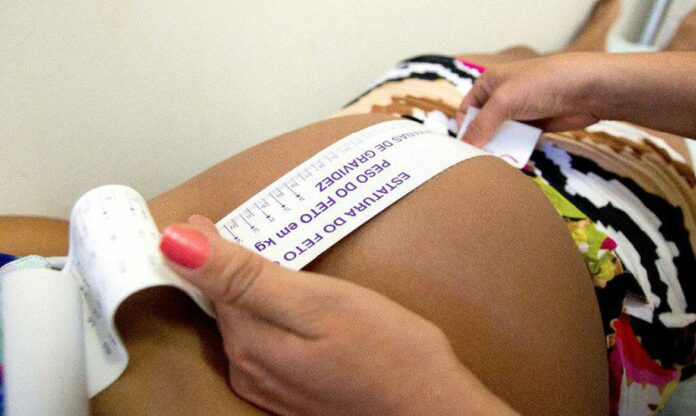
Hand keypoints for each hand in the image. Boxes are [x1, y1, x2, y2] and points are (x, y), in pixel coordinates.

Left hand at [160, 215, 517, 415]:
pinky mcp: (292, 392)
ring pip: (245, 321)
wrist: (431, 409)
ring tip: (261, 254)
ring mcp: (270, 385)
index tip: (203, 215)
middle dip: (225, 264)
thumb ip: (244, 276)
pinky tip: (288, 301)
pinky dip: (267, 314)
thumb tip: (176, 244)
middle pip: (225, 302)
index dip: (206, 244)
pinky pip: (264, 342)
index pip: (209, 279)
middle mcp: (250, 368)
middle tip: (230, 224)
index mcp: (250, 340)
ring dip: (246, 288)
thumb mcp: (316, 301)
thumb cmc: (388, 353)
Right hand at [456, 52, 605, 146]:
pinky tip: (514, 160)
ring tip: (496, 163)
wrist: (588, 89)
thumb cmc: (544, 83)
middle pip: (481, 125)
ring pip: (500, 135)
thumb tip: (465, 146)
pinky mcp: (535, 125)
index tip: (465, 148)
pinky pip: (518, 141)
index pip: (465, 109)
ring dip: (498, 148)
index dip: (463, 129)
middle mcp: (501, 96)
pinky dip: (515, 150)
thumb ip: (481, 125)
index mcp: (489, 83)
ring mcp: (519, 111)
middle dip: (480, 141)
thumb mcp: (504, 101)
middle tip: (478, 160)